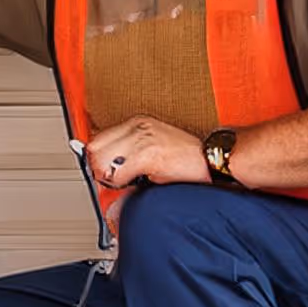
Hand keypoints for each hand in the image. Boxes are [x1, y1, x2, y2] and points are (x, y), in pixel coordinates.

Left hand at [84, 116, 208, 191]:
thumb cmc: (186, 157)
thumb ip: (129, 151)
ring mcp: (142, 140)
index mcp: (137, 122)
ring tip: (126, 180)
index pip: (98, 138)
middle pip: (95, 149)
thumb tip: (105, 167)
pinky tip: (137, 181)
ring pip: (103, 162)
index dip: (96, 158)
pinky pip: (119, 174)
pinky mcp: (149, 155)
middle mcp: (137, 127)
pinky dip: (123, 184)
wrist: (212, 159)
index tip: (100, 169)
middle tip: (111, 178)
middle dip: (99, 168)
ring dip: (110, 177)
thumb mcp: (153, 145)